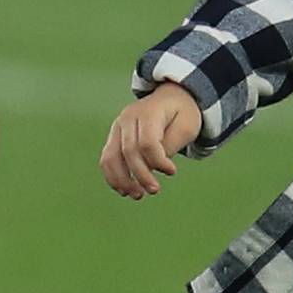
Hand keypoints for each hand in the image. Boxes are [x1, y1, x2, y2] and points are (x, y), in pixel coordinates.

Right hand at [101, 83, 203, 197]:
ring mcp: (118, 126)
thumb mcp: (186, 127)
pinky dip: (113, 177)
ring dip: (122, 180)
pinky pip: (107, 159)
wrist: (171, 98)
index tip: (172, 172)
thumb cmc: (182, 114)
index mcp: (148, 112)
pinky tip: (124, 190)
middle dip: (141, 175)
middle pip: (129, 151)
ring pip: (111, 157)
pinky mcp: (114, 136)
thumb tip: (151, 168)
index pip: (147, 143)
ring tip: (137, 195)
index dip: (158, 162)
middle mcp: (128, 117)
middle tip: (155, 190)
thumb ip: (169, 146)